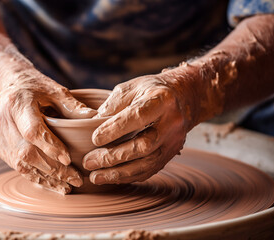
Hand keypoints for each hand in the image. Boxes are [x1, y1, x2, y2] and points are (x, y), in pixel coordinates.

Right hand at [0, 69, 96, 193]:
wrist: (7, 87)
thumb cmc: (35, 88)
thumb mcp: (55, 90)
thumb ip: (73, 106)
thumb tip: (95, 119)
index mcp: (17, 103)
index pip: (32, 130)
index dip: (50, 147)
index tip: (69, 159)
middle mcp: (3, 120)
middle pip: (26, 152)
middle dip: (53, 169)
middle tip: (76, 179)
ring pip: (21, 164)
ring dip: (46, 177)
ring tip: (68, 186)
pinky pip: (17, 168)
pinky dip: (37, 177)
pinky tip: (54, 184)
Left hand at [83, 67, 201, 184]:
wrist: (184, 97)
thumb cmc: (150, 90)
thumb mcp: (131, 88)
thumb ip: (112, 105)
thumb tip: (91, 125)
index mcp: (161, 100)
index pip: (138, 117)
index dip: (115, 130)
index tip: (94, 138)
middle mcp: (172, 122)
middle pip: (144, 146)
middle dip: (114, 157)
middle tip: (89, 162)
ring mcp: (174, 141)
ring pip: (147, 163)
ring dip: (119, 173)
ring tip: (96, 176)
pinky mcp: (172, 154)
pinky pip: (150, 170)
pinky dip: (129, 176)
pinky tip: (111, 177)